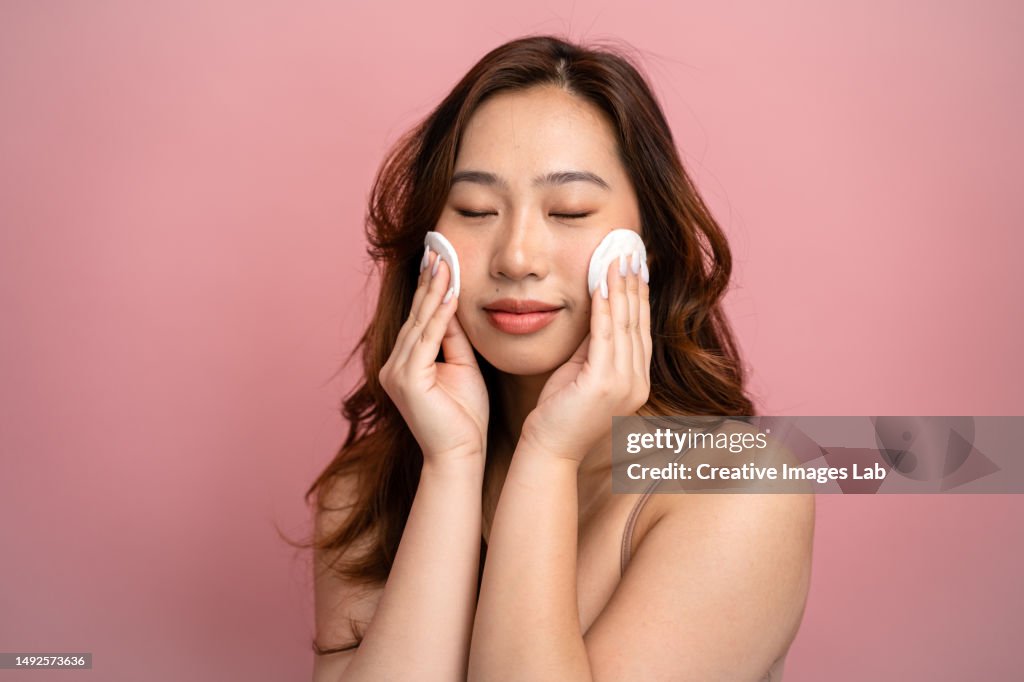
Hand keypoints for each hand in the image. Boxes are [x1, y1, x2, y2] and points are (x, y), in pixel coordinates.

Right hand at [379, 249, 488, 465]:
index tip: (441, 256)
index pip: (421, 316)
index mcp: (406, 362)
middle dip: (429, 279)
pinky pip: (426, 340)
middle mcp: (394, 364)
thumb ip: (454, 337)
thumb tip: (455, 303)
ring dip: (434, 290)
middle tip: (438, 244)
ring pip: (420, 322)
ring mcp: (396, 372)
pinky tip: (450, 294)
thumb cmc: (466, 418)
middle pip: (417, 313)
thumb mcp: (463, 367)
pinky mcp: (406, 379)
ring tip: (445, 260)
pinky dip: (440, 316)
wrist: (461, 456)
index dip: (431, 286)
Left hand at [521, 251, 651, 462]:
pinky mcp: (604, 384)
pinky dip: (604, 307)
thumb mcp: (581, 372)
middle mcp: (637, 382)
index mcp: (636, 380)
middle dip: (634, 283)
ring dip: (621, 287)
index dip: (638, 295)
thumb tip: (596, 310)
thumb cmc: (559, 412)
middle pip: (637, 322)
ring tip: (618, 258)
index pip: (640, 328)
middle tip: (631, 250)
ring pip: (625, 325)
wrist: (549, 449)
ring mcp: (624, 384)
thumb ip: (593, 346)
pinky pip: (605, 336)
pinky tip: (601, 284)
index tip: (635, 265)